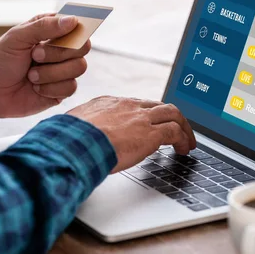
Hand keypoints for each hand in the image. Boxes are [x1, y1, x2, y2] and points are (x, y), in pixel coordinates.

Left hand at [0, 13, 90, 124]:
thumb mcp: (17, 37)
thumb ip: (44, 27)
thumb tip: (73, 21)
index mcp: (51, 31)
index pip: (77, 25)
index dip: (76, 30)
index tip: (63, 35)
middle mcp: (60, 49)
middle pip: (83, 47)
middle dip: (58, 53)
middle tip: (35, 55)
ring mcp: (62, 71)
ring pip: (79, 67)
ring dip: (51, 73)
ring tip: (31, 76)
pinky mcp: (61, 91)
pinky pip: (71, 88)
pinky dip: (50, 88)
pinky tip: (35, 88)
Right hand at [67, 96, 196, 172]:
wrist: (73, 142)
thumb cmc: (68, 140)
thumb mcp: (74, 128)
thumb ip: (84, 130)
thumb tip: (79, 139)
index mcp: (108, 103)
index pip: (136, 105)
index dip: (147, 114)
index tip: (150, 123)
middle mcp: (127, 106)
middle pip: (158, 105)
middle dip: (171, 117)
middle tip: (178, 130)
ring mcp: (140, 118)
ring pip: (172, 113)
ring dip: (182, 127)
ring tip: (187, 142)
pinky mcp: (150, 133)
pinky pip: (175, 132)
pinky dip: (183, 139)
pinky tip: (183, 150)